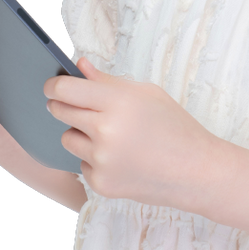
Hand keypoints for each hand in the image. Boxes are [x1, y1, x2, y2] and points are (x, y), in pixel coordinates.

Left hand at [43, 58, 223, 205]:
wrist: (197, 172)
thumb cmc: (176, 128)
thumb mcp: (147, 94)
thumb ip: (108, 81)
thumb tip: (79, 66)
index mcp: (118, 103)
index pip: (66, 90)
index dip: (54, 85)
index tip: (52, 86)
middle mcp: (106, 131)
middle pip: (61, 112)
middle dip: (63, 107)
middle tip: (77, 107)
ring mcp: (102, 160)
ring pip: (68, 139)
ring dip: (80, 135)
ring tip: (110, 137)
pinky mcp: (101, 183)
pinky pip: (82, 164)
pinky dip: (95, 160)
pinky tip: (121, 160)